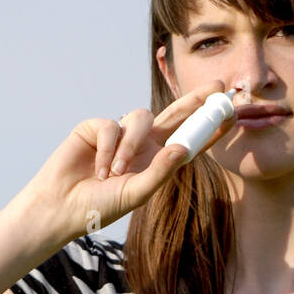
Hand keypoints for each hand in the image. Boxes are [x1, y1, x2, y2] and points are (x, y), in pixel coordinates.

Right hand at [22, 80, 234, 246]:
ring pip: (141, 117)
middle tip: (219, 87)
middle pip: (175, 114)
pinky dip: (107, 149)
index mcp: (157, 161)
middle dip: (196, 100)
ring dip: (131, 145)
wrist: (62, 206)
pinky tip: (98, 169)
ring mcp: (120, 133)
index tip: (232, 115)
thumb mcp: (136, 193)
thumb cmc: (101, 206)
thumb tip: (183, 148)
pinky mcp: (97, 127)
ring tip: (117, 172)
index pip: (188, 140)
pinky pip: (111, 125)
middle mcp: (142, 144)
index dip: (209, 128)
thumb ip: (160, 171)